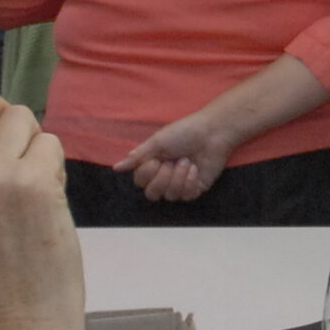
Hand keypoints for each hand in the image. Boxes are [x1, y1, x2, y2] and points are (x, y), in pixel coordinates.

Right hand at [120, 112, 236, 204]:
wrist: (212, 134)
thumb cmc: (184, 133)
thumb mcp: (157, 141)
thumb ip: (138, 156)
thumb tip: (117, 167)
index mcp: (153, 164)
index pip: (140, 182)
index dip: (147, 174)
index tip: (157, 160)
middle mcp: (164, 176)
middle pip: (152, 194)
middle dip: (163, 179)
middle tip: (173, 162)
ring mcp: (180, 184)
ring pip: (170, 196)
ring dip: (179, 178)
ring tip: (187, 162)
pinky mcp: (195, 189)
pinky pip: (186, 196)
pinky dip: (190, 182)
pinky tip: (195, 169)